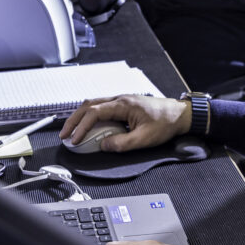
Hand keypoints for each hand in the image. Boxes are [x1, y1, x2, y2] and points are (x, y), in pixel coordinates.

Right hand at [60, 94, 190, 151]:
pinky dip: (91, 116)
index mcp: (124, 104)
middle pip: (89, 105)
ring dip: (81, 117)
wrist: (180, 114)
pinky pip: (102, 108)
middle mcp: (120, 99)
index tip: (75, 139)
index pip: (94, 113)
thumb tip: (103, 146)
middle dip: (74, 120)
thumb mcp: (144, 139)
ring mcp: (122, 100)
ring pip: (94, 105)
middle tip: (64, 134)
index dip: (81, 127)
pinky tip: (88, 126)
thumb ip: (122, 143)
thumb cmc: (165, 123)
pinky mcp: (124, 105)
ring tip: (72, 131)